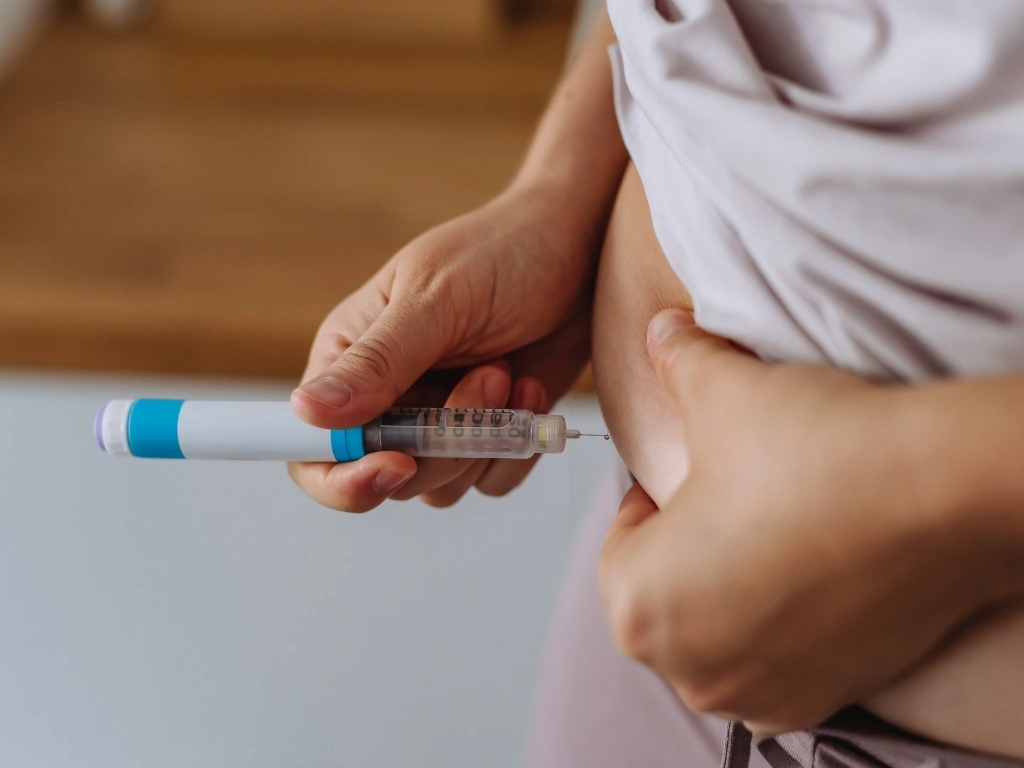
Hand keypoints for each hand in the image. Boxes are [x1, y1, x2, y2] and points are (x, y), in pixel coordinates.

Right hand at [289, 183, 596, 510]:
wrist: (582, 250)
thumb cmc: (502, 252)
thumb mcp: (437, 298)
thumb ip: (378, 360)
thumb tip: (307, 411)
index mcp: (350, 358)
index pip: (311, 447)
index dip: (341, 477)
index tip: (396, 464)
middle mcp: (386, 398)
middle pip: (384, 478)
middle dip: (442, 442)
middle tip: (490, 376)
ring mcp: (437, 420)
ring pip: (440, 485)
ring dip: (483, 440)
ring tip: (509, 372)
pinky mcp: (487, 433)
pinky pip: (490, 481)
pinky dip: (517, 447)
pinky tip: (532, 388)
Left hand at [597, 309, 1016, 732]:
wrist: (943, 493)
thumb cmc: (813, 454)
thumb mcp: (718, 390)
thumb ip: (674, 361)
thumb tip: (660, 334)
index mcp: (638, 607)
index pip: (623, 543)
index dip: (654, 497)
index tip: (690, 473)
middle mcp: (688, 670)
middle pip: (669, 594)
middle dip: (691, 545)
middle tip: (732, 497)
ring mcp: (758, 695)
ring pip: (721, 631)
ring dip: (735, 587)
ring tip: (777, 529)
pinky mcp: (825, 698)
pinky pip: (778, 660)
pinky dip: (785, 623)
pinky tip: (816, 570)